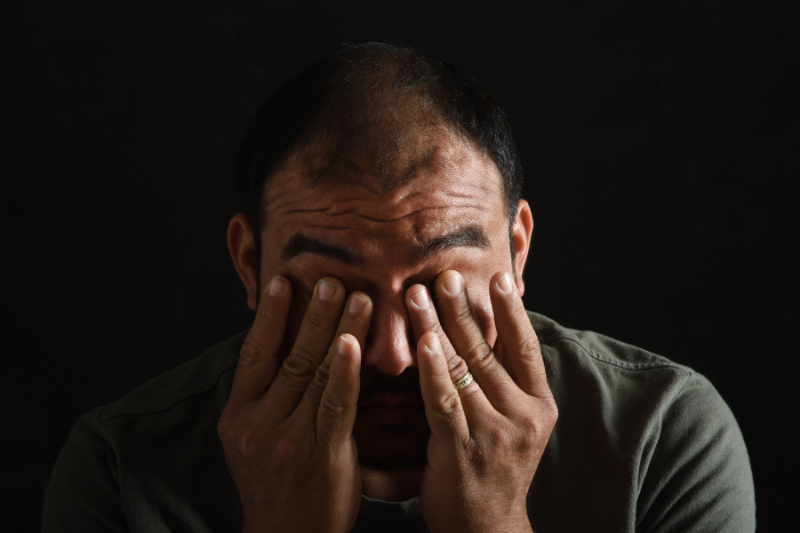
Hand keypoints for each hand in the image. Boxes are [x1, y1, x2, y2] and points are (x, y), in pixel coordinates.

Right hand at [217, 276, 372, 532]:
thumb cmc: (279, 482)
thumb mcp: (253, 440)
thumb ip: (267, 398)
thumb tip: (286, 346)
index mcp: (238, 416)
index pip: (253, 354)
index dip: (269, 316)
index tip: (283, 281)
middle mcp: (256, 423)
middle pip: (288, 356)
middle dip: (312, 314)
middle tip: (331, 278)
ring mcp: (287, 439)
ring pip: (314, 373)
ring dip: (337, 330)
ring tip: (356, 296)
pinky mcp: (321, 453)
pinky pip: (335, 404)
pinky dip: (345, 370)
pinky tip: (354, 343)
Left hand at [405, 270, 557, 532]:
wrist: (487, 529)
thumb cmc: (496, 467)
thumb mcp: (518, 424)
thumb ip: (507, 382)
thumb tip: (492, 329)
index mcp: (539, 405)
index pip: (527, 347)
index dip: (511, 311)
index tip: (497, 276)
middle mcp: (523, 416)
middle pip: (489, 350)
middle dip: (463, 308)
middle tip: (444, 275)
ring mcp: (493, 433)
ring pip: (462, 368)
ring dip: (437, 327)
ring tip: (417, 295)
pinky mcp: (461, 449)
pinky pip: (443, 400)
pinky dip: (431, 368)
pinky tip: (420, 343)